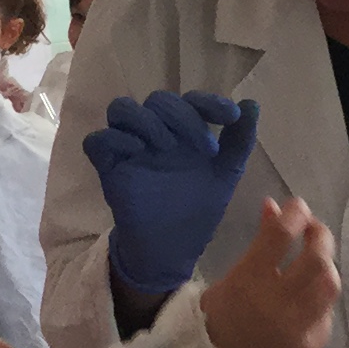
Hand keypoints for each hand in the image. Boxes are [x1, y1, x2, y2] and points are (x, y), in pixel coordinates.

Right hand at [84, 90, 258, 293]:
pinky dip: (115, 140)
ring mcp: (130, 148)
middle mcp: (156, 133)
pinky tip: (137, 152)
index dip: (209, 101)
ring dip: (146, 120)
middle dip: (183, 116)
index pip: (191, 100)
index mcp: (183, 130)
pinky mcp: (108, 167)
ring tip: (167, 145)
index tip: (230, 117)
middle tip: (205, 148)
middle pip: (158, 100)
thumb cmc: (198, 207)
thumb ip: (240, 141)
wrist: (175, 247)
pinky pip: (97, 141)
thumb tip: (251, 104)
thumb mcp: (226, 174)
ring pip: (121, 109)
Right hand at [199, 197, 339, 347]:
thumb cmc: (214, 323)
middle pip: (317, 259)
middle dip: (319, 236)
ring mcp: (297, 329)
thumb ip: (259, 243)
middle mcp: (276, 303)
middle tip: (312, 231)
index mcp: (247, 282)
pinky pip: (324, 315)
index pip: (281, 235)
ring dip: (325, 267)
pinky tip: (306, 301)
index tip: (296, 206)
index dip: (294, 212)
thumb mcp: (229, 278)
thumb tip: (275, 207)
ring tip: (315, 263)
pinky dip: (318, 302)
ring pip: (330, 285)